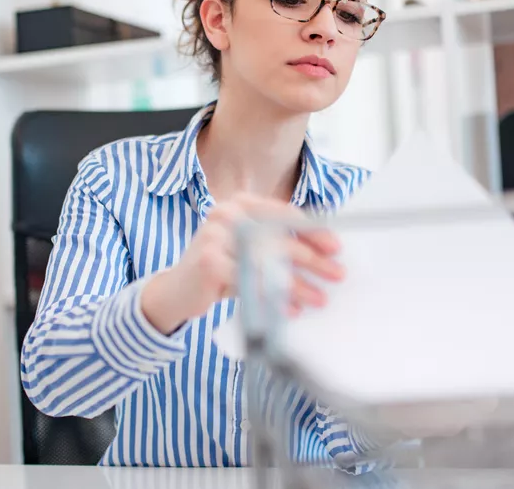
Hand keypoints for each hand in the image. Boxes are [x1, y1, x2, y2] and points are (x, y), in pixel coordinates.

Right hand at [141, 193, 344, 334]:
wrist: (176, 291)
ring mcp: (215, 235)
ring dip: (298, 283)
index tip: (335, 247)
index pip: (284, 213)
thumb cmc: (220, 268)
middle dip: (312, 259)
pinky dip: (274, 297)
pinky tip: (291, 309)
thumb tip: (324, 255)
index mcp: (241, 203)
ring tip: (319, 298)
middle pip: (279, 236)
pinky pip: (251, 280)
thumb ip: (277, 244)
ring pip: (268, 261)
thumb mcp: (249, 249)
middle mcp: (227, 213)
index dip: (312, 230)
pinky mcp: (208, 260)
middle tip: (336, 274)